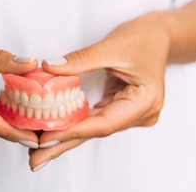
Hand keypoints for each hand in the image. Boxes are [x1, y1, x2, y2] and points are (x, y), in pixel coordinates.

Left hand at [29, 13, 170, 170]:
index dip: (72, 131)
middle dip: (63, 144)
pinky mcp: (120, 108)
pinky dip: (74, 124)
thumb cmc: (143, 37)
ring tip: (38, 149)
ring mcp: (131, 114)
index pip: (104, 123)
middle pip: (96, 132)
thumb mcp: (110, 46)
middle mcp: (140, 114)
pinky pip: (94, 119)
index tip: (45, 137)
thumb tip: (48, 67)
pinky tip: (54, 131)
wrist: (159, 35)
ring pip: (92, 128)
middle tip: (35, 160)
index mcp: (144, 101)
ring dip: (65, 137)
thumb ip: (79, 60)